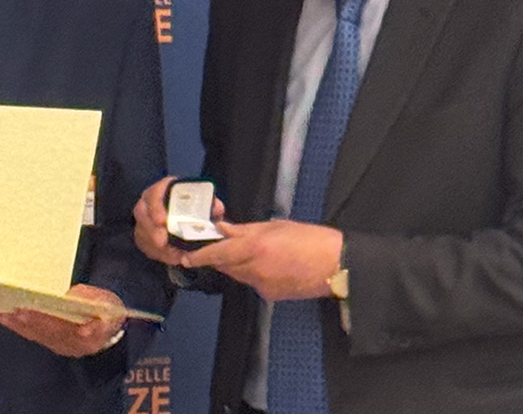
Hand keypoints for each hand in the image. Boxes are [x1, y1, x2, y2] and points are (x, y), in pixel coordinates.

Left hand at [0, 284, 124, 357]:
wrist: (108, 325)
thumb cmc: (106, 310)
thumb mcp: (108, 301)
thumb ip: (92, 299)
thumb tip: (72, 296)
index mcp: (94, 335)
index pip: (75, 331)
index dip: (55, 322)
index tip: (42, 314)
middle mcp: (76, 345)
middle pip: (52, 333)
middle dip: (34, 321)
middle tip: (19, 310)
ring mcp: (63, 346)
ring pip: (40, 336)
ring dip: (22, 325)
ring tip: (7, 313)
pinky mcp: (53, 344)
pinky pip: (34, 336)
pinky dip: (19, 327)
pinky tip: (7, 319)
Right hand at [133, 177, 225, 265]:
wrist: (186, 216)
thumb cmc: (194, 207)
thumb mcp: (204, 204)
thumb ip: (210, 205)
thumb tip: (216, 208)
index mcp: (163, 190)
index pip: (154, 193)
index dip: (156, 206)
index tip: (162, 220)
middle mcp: (149, 202)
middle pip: (141, 213)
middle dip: (150, 229)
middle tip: (162, 242)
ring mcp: (144, 218)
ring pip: (141, 231)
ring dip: (155, 245)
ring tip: (172, 255)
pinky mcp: (143, 233)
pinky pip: (144, 245)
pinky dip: (158, 253)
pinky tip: (172, 258)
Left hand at [180, 219, 341, 300]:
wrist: (337, 265)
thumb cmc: (311, 240)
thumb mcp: (276, 227)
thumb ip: (246, 229)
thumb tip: (224, 229)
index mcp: (255, 246)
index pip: (218, 253)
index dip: (200, 256)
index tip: (186, 257)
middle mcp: (254, 268)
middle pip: (225, 265)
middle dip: (218, 258)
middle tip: (215, 247)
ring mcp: (262, 284)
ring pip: (238, 275)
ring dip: (235, 265)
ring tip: (248, 253)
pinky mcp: (270, 295)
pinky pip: (252, 283)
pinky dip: (252, 274)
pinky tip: (266, 266)